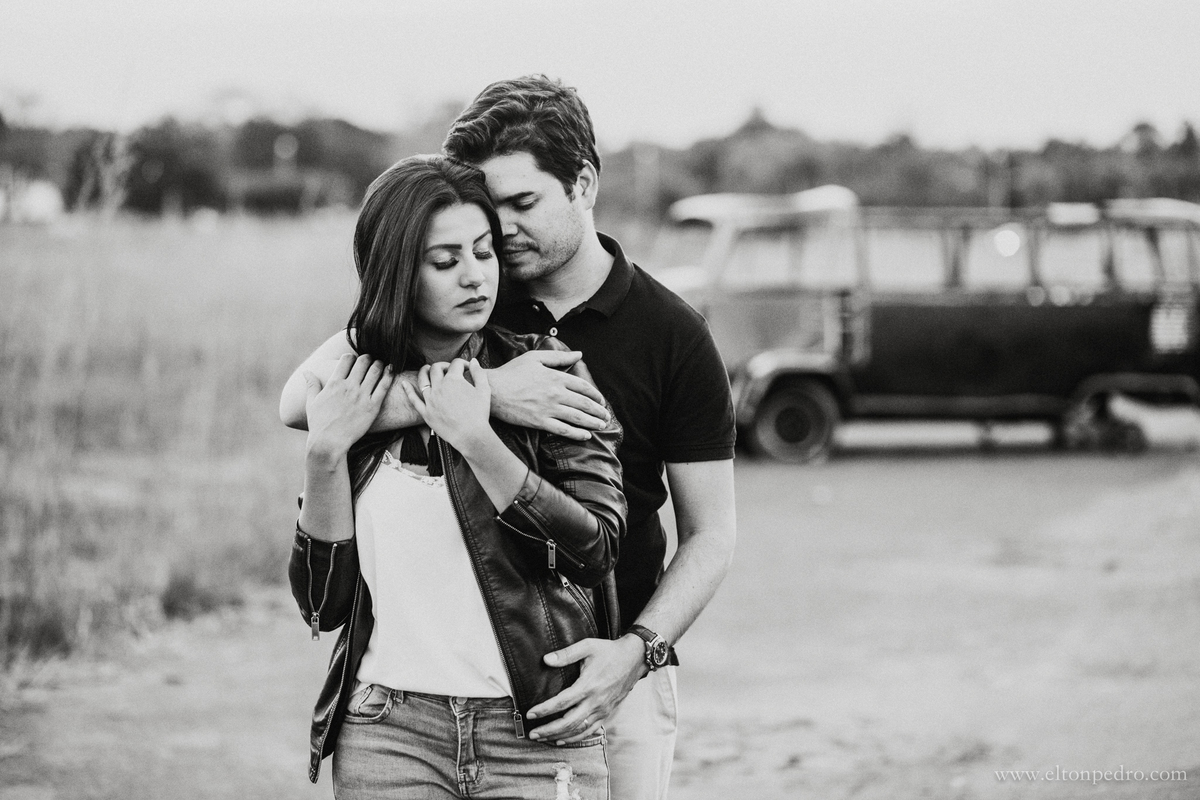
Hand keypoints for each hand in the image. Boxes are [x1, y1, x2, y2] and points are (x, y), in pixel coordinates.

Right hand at [304, 353, 391, 456]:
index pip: (347, 359)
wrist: (329, 442)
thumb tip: (306, 372)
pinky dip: (389, 374)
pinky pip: (384, 386)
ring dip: (379, 364)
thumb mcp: (312, 403)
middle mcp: (349, 386)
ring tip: (380, 364)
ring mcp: (362, 396)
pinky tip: (391, 369)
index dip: (352, 357)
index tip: (354, 361)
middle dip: (367, 357)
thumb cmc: (319, 424)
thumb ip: (311, 385)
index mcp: (334, 383)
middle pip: (363, 361)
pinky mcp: (373, 406)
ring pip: (375, 370)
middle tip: (370, 360)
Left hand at [402, 358, 491, 452]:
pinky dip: (407, 390)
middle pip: (436, 368)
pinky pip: (413, 399)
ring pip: (422, 379)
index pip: (455, 364)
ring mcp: (430, 399)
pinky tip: (403, 383)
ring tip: (427, 368)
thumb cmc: (480, 413)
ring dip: (424, 371)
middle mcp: (439, 387)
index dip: (463, 363)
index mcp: (453, 380)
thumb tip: (474, 361)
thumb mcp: (484, 390)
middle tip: (449, 369)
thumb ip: (479, 373)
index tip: (467, 368)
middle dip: (444, 365)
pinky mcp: (426, 412)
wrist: (471, 435)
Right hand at [489, 350, 609, 440]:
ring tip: (601, 426)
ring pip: (577, 417)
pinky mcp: (539, 422)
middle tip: (606, 417)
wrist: (492, 389)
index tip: (601, 401)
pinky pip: (563, 430)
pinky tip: (585, 436)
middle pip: (584, 403)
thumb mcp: (535, 358)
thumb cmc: (512, 372)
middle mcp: (556, 393)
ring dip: (592, 423)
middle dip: (599, 411)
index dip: (595, 395)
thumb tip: (579, 354)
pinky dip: (577, 434)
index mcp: (556, 377)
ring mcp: (548, 408)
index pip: (583, 387)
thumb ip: (559, 357)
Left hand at [526, 634, 645, 744]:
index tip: (530, 714)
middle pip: (568, 722)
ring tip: (543, 739)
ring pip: (578, 729)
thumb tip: (546, 660)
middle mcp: (595, 701)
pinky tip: (563, 739)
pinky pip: (590, 730)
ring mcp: (602, 709)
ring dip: (559, 736)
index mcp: (588, 685)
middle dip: (548, 730)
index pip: (562, 702)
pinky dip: (575, 737)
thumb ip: (566, 654)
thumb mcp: (587, 647)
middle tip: (533, 733)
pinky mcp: (607, 712)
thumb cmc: (609, 651)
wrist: (634, 658)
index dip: (544, 710)